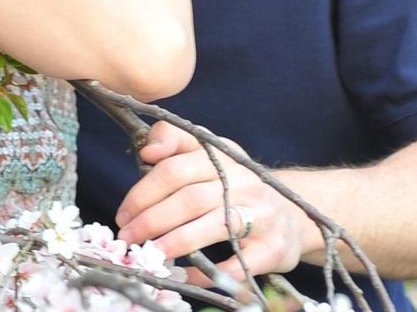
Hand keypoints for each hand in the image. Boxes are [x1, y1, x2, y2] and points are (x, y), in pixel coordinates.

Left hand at [115, 121, 310, 283]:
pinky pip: (235, 263)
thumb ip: (173, 142)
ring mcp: (261, 215)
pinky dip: (205, 272)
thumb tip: (146, 151)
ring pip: (212, 226)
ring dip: (175, 242)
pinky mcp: (273, 249)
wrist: (293, 213)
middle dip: (151, 220)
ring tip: (149, 254)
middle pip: (189, 199)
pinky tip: (183, 276)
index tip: (123, 213)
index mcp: (221, 156)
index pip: (174, 169)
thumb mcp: (209, 153)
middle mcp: (243, 181)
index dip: (144, 192)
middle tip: (128, 238)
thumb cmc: (235, 184)